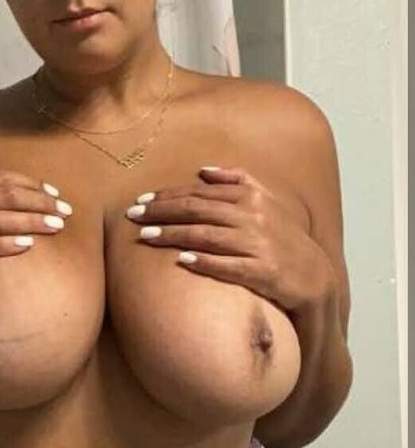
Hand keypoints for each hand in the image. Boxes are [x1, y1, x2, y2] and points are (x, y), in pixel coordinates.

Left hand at [126, 165, 335, 315]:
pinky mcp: (263, 272)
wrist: (315, 277)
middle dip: (162, 211)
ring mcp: (258, 244)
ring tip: (145, 236)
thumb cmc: (284, 238)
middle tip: (132, 215)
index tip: (142, 199)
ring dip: (172, 235)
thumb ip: (238, 181)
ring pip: (206, 235)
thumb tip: (204, 171)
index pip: (200, 193)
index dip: (168, 195)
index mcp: (252, 197)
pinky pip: (228, 265)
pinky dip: (205, 262)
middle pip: (198, 210)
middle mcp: (254, 217)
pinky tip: (182, 261)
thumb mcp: (268, 202)